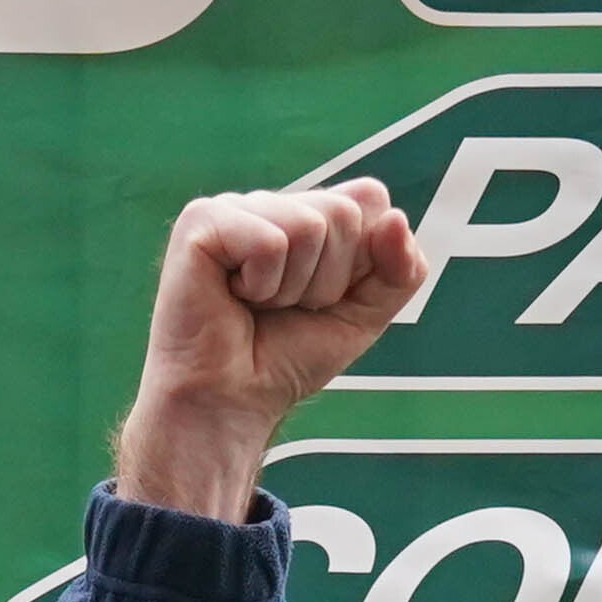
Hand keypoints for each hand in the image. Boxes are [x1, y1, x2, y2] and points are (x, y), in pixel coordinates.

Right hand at [111, 183, 423, 519]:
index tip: (325, 298)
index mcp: (307, 213)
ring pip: (308, 225)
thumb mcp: (364, 316)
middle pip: (343, 212)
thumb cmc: (285, 359)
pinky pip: (269, 242)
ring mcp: (235, 206)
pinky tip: (232, 297)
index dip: (364, 259)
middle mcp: (272, 202)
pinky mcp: (201, 221)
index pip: (370, 199)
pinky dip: (261, 286)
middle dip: (327, 279)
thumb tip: (396, 220)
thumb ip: (400, 271)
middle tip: (285, 307)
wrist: (229, 403)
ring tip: (257, 305)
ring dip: (292, 288)